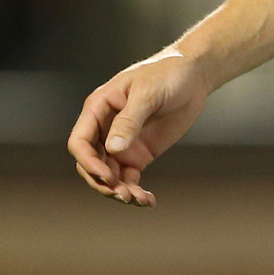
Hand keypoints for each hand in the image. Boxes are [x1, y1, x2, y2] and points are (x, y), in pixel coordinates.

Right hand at [67, 49, 210, 206]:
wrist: (193, 76)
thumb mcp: (148, 93)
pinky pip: (129, 179)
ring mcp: (122, 143)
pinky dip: (135, 192)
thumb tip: (113, 149)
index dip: (88, 162)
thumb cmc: (167, 74)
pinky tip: (148, 201)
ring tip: (139, 200)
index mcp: (98, 109)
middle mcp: (105, 129)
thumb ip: (130, 120)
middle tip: (124, 195)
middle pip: (91, 164)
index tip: (107, 176)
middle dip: (103, 182)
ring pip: (110, 176)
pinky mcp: (139, 154)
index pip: (80, 142)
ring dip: (119, 191)